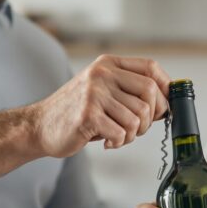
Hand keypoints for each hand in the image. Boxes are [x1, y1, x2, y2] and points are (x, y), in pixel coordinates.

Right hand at [32, 55, 169, 157]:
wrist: (40, 126)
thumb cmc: (75, 112)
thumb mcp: (102, 91)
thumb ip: (128, 91)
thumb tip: (166, 103)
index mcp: (108, 64)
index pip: (150, 68)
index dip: (165, 88)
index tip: (165, 106)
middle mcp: (102, 73)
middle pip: (150, 92)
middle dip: (151, 117)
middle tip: (138, 129)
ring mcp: (95, 92)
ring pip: (137, 117)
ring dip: (133, 134)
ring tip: (118, 136)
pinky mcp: (88, 114)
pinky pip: (122, 133)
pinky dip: (119, 142)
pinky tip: (107, 142)